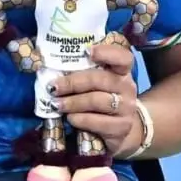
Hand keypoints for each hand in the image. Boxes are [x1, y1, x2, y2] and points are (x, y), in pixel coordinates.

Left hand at [51, 43, 141, 158]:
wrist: (119, 128)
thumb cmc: (101, 97)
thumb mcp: (97, 82)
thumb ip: (83, 72)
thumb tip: (53, 68)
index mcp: (122, 71)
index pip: (122, 57)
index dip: (106, 52)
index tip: (86, 51)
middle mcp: (127, 87)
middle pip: (100, 80)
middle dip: (72, 83)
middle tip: (53, 88)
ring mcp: (126, 108)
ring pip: (96, 101)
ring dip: (72, 102)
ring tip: (56, 104)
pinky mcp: (121, 128)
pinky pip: (97, 121)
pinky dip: (79, 119)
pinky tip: (70, 118)